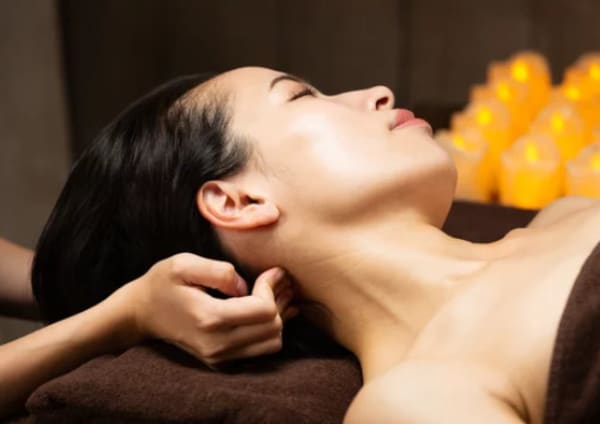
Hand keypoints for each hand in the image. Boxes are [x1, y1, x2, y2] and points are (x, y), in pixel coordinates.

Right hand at [120, 253, 297, 366]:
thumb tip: (245, 286)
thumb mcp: (184, 264)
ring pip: (273, 343)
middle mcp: (217, 345)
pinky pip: (261, 350)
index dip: (271, 287)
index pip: (263, 310)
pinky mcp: (222, 361)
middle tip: (277, 279)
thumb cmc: (162, 283)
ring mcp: (219, 357)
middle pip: (273, 328)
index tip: (270, 270)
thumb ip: (219, 271)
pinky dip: (270, 329)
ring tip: (274, 292)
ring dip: (278, 317)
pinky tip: (270, 308)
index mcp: (210, 319)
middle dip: (279, 300)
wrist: (140, 313)